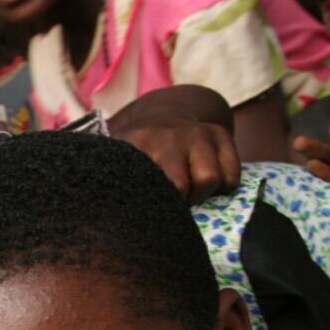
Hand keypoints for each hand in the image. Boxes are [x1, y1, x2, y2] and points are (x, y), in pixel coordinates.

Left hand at [108, 86, 241, 202]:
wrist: (163, 116)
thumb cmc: (136, 154)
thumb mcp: (114, 163)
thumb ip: (108, 185)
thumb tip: (98, 213)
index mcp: (136, 143)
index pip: (146, 186)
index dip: (150, 206)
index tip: (148, 213)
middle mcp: (167, 134)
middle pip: (180, 188)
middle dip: (176, 204)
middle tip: (168, 202)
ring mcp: (196, 131)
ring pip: (210, 179)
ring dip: (201, 194)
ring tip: (187, 193)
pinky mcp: (219, 132)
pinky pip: (231, 173)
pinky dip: (224, 186)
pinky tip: (206, 183)